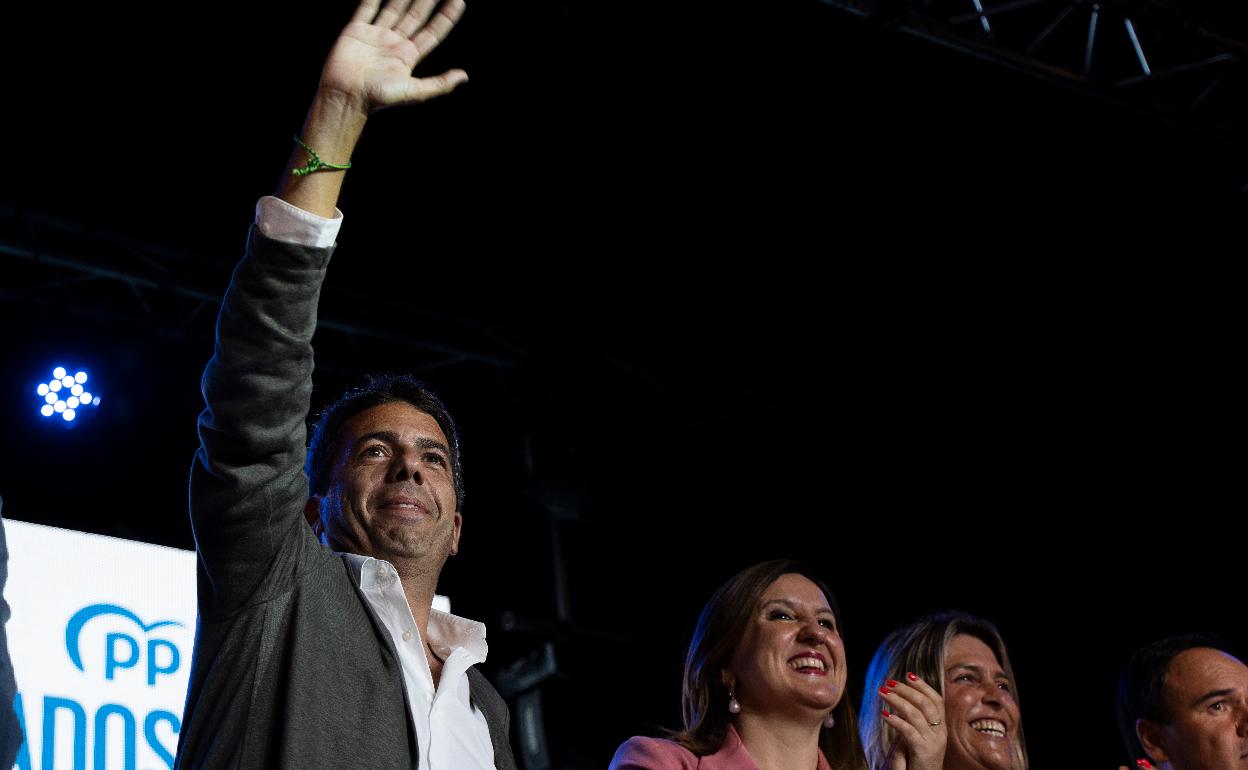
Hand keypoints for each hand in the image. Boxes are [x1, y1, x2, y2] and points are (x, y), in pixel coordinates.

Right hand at [318, 0, 467, 116]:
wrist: (346, 95)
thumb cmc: (378, 97)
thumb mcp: (414, 92)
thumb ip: (439, 83)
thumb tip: (464, 75)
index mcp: (409, 56)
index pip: (433, 32)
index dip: (446, 17)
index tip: (460, 1)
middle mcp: (394, 43)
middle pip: (416, 16)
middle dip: (428, 1)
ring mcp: (376, 35)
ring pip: (394, 8)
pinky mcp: (356, 30)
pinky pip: (367, 7)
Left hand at [879, 673, 946, 769]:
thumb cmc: (916, 760)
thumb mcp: (917, 736)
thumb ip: (912, 720)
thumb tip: (898, 697)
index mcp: (940, 727)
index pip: (936, 700)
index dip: (923, 686)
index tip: (908, 675)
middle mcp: (940, 732)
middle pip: (926, 704)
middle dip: (906, 690)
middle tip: (888, 683)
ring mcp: (933, 742)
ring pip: (916, 714)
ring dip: (897, 700)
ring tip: (881, 692)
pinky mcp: (923, 751)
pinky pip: (909, 731)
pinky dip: (895, 720)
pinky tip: (883, 714)